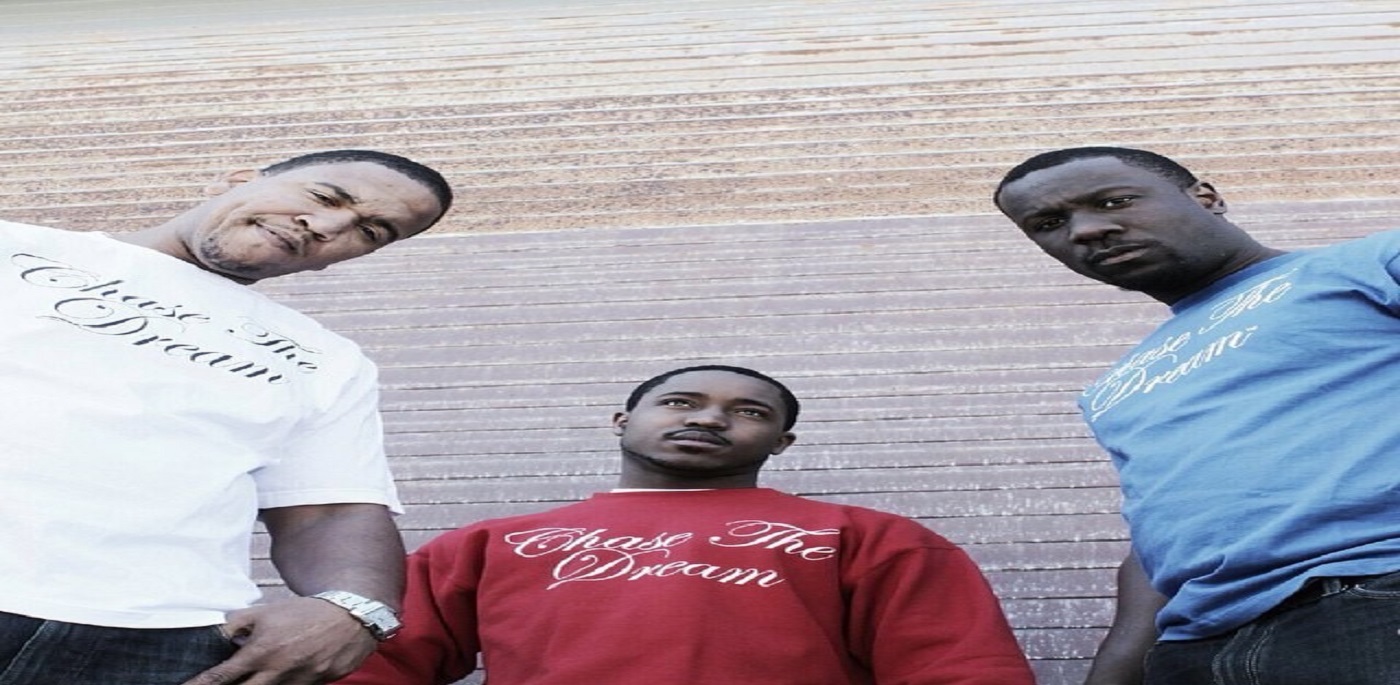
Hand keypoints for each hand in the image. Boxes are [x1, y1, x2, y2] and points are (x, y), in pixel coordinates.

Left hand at [181, 596, 378, 684]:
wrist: (351, 617)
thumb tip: (215, 636)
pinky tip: (285, 674)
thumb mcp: (266, 612)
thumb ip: (236, 624)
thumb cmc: (306, 613)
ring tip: (263, 673)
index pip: (221, 677)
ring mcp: (297, 682)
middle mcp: (276, 672)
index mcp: (260, 652)